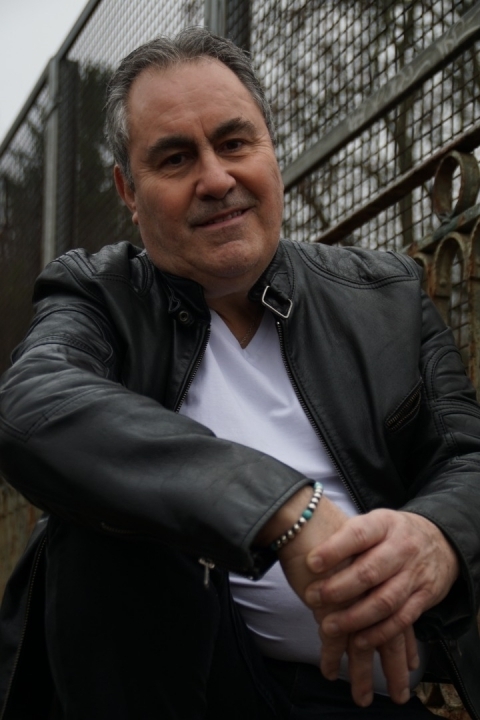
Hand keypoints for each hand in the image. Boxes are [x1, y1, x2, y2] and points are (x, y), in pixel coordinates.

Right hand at [270, 493, 415, 704]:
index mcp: (383, 574)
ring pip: (362, 646)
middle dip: (392, 668)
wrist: (301, 516)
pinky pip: (331, 640)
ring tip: (359, 696)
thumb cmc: (323, 526)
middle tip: (398, 693)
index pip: (400, 614)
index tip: (410, 664)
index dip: (405, 643)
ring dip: (360, 673)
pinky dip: (329, 658)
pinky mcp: (329, 605)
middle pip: (387, 637)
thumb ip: (361, 569)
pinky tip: (327, 671)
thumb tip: (361, 587)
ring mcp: (353, 599)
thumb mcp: (354, 547)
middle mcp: (374, 588)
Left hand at [304, 509, 458, 692]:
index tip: (310, 563)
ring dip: (355, 617)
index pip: (358, 534)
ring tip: (328, 627)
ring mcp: (415, 573)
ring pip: (385, 600)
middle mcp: (402, 547)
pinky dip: (379, 633)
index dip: (334, 549)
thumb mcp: (373, 522)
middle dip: (339, 588)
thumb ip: (347, 535)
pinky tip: (359, 641)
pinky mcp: (425, 597)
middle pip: (370, 571)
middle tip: (311, 598)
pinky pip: (402, 619)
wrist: (440, 540)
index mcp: (384, 524)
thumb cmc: (391, 534)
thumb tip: (307, 550)